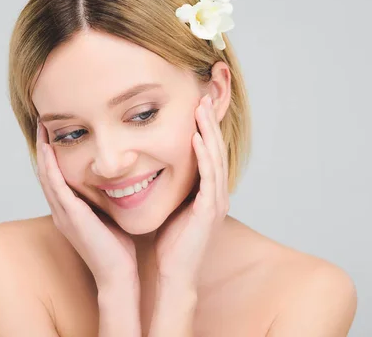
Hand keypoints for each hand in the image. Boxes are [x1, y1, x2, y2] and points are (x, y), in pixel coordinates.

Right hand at [36, 120, 138, 288]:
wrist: (118, 274)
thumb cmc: (120, 248)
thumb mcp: (113, 215)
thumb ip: (111, 198)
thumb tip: (125, 179)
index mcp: (71, 211)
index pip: (58, 176)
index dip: (54, 154)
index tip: (58, 131)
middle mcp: (62, 211)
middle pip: (46, 172)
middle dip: (44, 146)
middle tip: (43, 121)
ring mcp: (63, 213)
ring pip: (46, 176)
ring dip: (43, 151)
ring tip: (42, 127)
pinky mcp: (70, 216)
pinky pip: (54, 186)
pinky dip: (49, 166)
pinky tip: (47, 148)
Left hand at [154, 94, 229, 287]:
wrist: (174, 274)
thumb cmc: (170, 244)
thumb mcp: (172, 207)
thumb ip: (172, 188)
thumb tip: (154, 168)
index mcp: (208, 192)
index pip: (208, 153)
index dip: (204, 129)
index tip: (195, 105)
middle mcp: (217, 193)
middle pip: (216, 149)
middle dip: (210, 122)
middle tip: (203, 96)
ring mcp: (216, 201)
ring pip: (215, 157)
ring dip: (209, 131)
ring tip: (201, 108)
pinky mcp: (210, 210)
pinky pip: (209, 177)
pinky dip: (204, 156)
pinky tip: (196, 138)